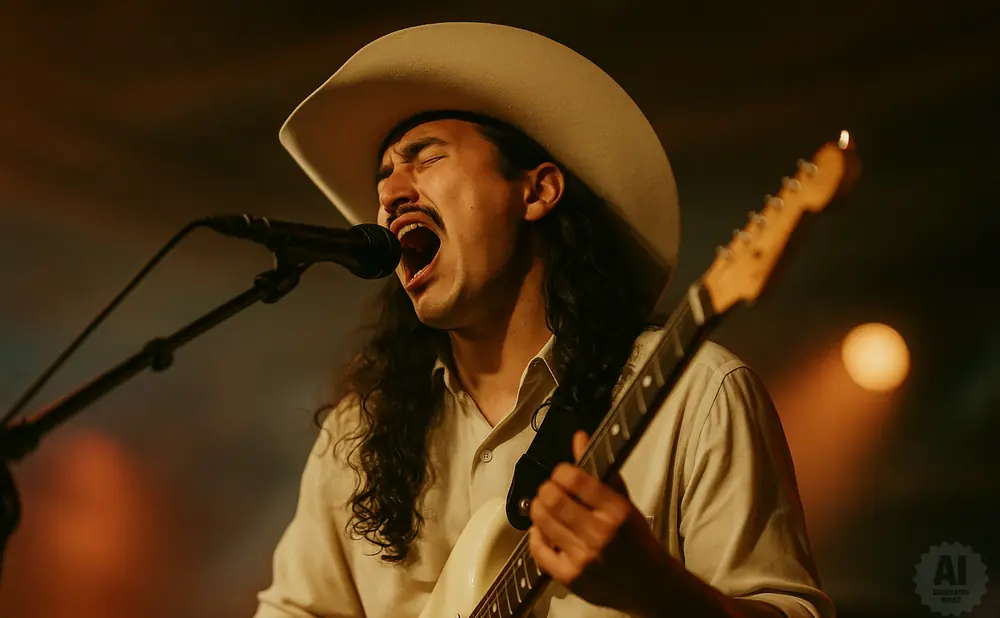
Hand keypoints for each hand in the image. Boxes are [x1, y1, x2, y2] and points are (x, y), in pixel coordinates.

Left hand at [527, 430, 675, 614]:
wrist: (650, 585)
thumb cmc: (636, 539)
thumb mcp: (625, 502)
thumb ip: (600, 472)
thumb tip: (578, 437)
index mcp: (617, 510)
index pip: (574, 479)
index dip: (560, 471)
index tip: (562, 474)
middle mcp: (600, 533)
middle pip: (552, 499)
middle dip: (546, 489)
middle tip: (550, 490)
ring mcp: (583, 557)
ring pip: (542, 521)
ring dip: (538, 509)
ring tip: (546, 507)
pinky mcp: (570, 578)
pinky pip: (539, 551)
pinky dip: (536, 536)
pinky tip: (543, 531)